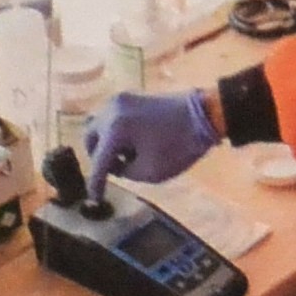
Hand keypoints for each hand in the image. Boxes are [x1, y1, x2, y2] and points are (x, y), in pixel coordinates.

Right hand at [86, 87, 218, 186]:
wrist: (204, 114)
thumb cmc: (180, 146)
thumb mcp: (150, 172)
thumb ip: (124, 172)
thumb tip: (115, 166)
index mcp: (115, 129)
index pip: (98, 162)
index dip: (95, 183)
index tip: (94, 199)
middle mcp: (111, 111)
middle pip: (90, 137)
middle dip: (97, 156)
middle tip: (112, 170)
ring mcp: (119, 100)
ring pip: (98, 125)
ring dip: (104, 142)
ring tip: (125, 155)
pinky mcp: (130, 97)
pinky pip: (111, 117)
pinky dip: (114, 132)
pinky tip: (132, 142)